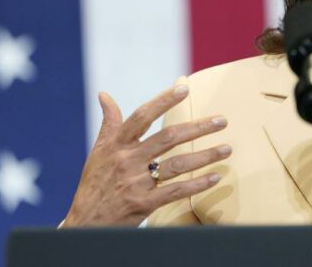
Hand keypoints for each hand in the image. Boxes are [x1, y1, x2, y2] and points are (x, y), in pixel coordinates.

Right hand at [63, 81, 230, 225]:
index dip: (163, 101)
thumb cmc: (94, 183)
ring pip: (176, 164)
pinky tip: (215, 177)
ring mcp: (136, 183)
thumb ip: (109, 123)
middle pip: (168, 138)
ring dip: (205, 156)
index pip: (142, 116)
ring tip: (227, 149)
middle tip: (222, 120)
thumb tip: (104, 95)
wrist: (84, 224)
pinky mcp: (143, 204)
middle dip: (197, 128)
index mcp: (116, 145)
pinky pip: (175, 191)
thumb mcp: (98, 151)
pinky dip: (196, 184)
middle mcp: (127, 161)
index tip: (184, 88)